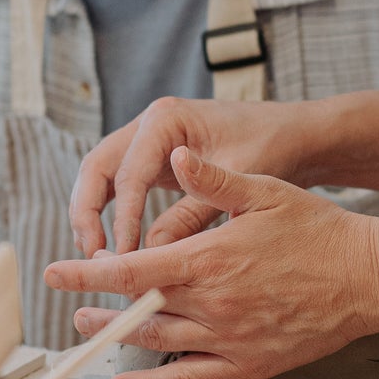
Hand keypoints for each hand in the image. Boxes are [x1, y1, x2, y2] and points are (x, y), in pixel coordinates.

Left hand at [50, 147, 378, 378]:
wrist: (366, 278)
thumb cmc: (318, 229)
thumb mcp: (263, 191)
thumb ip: (212, 180)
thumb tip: (174, 157)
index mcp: (210, 259)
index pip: (132, 269)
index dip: (87, 272)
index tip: (55, 272)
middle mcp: (212, 304)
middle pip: (137, 310)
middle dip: (97, 305)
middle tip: (70, 304)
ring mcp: (228, 339)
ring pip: (156, 343)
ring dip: (118, 338)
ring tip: (90, 330)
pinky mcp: (246, 364)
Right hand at [69, 96, 313, 256]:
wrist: (292, 134)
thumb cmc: (270, 148)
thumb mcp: (236, 181)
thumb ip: (194, 213)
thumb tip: (152, 252)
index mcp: (166, 119)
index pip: (129, 174)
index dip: (122, 219)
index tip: (123, 259)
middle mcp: (149, 124)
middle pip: (97, 167)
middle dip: (86, 213)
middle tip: (92, 257)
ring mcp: (148, 139)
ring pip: (100, 175)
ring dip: (91, 214)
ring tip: (95, 258)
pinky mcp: (154, 158)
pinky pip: (119, 184)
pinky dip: (110, 212)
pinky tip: (115, 246)